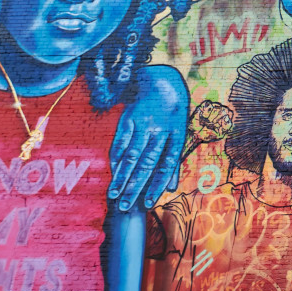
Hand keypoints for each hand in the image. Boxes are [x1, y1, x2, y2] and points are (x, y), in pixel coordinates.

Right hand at [109, 65, 189, 211]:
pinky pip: (120, 142)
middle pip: (146, 164)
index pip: (166, 166)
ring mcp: (142, 125)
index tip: (147, 204)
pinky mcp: (127, 119)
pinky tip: (112, 174)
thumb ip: (174, 162)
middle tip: (125, 207)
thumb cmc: (173, 116)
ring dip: (121, 177)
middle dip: (134, 187)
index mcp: (176, 136)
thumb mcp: (180, 136)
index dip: (156, 185)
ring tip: (114, 195)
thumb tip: (171, 188)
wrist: (161, 83)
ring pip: (130, 155)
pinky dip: (115, 160)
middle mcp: (159, 131)